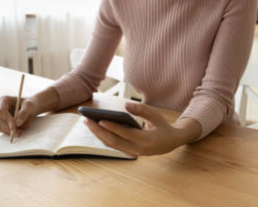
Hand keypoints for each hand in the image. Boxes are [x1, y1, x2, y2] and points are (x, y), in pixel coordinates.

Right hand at [0, 95, 39, 137]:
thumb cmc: (29, 105)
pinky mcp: (0, 123)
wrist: (30, 108)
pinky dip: (11, 132)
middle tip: (19, 132)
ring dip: (11, 130)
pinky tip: (20, 129)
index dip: (7, 120)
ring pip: (0, 127)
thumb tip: (17, 123)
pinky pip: (3, 131)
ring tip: (23, 128)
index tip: (14, 127)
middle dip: (9, 128)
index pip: (1, 111)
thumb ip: (24, 112)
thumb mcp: (30, 105)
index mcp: (4, 100)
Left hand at [84, 102, 199, 156]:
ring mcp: (132, 153)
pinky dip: (104, 137)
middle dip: (98, 131)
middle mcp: (137, 150)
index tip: (100, 120)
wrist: (171, 142)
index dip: (112, 127)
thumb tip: (125, 105)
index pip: (125, 134)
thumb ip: (142, 109)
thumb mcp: (156, 115)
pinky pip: (114, 145)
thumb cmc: (163, 126)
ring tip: (88, 122)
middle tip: (86, 120)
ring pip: (111, 145)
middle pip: (114, 142)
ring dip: (98, 134)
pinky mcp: (129, 152)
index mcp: (146, 141)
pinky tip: (96, 128)